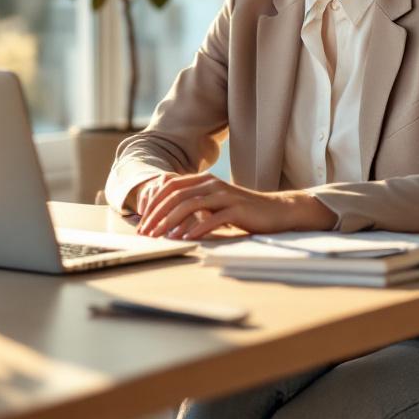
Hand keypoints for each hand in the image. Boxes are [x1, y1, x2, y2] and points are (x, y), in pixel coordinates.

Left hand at [136, 172, 336, 239]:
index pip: (170, 187)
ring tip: (159, 236)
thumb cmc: (243, 211)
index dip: (153, 203)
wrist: (276, 211)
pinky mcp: (237, 209)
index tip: (142, 221)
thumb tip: (169, 222)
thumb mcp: (216, 205)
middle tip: (144, 232)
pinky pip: (211, 218)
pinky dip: (195, 228)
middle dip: (156, 214)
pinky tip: (184, 238)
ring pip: (189, 205)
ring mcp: (224, 196)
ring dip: (170, 222)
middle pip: (175, 196)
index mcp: (204, 180)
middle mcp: (212, 184)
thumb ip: (196, 206)